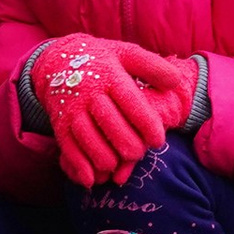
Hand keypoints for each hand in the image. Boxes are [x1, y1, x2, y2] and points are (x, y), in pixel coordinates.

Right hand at [28, 36, 186, 188]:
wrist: (57, 59)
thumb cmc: (102, 59)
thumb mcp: (127, 54)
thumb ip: (153, 66)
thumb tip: (176, 81)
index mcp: (111, 75)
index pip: (131, 102)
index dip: (146, 123)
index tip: (159, 141)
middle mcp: (90, 93)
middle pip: (109, 122)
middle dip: (126, 143)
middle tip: (139, 154)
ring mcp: (72, 108)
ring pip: (86, 137)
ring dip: (103, 156)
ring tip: (118, 166)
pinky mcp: (58, 122)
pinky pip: (66, 146)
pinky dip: (78, 164)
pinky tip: (91, 180)